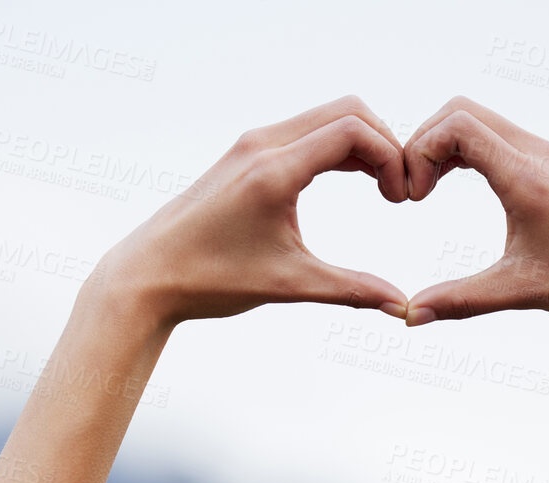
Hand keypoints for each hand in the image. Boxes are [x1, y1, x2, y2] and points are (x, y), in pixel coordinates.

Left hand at [91, 96, 409, 327]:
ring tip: (382, 187)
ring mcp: (251, 145)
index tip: (400, 199)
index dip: (391, 158)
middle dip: (384, 143)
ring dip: (362, 143)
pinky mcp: (245, 154)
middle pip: (346, 111)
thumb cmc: (211, 280)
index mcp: (273, 169)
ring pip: (326, 117)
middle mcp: (262, 144)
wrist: (147, 276)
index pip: (352, 131)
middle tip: (399, 189)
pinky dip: (336, 146)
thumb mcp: (289, 284)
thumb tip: (401, 307)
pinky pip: (304, 131)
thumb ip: (351, 290)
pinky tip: (351, 179)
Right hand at [402, 97, 548, 330]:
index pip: (456, 126)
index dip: (419, 152)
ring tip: (429, 191)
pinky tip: (463, 187)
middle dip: (424, 143)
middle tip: (413, 192)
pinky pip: (502, 137)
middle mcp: (540, 154)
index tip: (413, 198)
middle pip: (462, 111)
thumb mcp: (522, 291)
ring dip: (446, 146)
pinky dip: (471, 150)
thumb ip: (462, 300)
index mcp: (528, 177)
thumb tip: (410, 317)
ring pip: (483, 121)